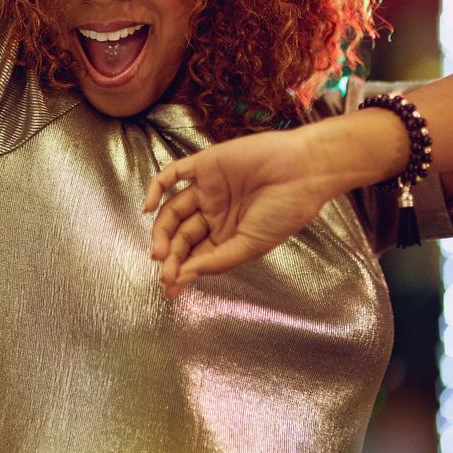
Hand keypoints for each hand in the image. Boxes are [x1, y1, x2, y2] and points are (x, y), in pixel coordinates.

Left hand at [143, 126, 332, 298]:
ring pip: (173, 209)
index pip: (194, 255)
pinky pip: (173, 174)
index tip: (170, 288)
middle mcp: (214, 213)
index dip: (180, 271)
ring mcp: (208, 189)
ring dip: (161, 230)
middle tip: (164, 270)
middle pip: (180, 235)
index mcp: (226, 235)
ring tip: (159, 251)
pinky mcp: (205, 164)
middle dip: (169, 254)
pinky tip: (148, 207)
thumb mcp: (252, 245)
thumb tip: (184, 276)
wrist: (303, 171)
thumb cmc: (285, 211)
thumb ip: (218, 260)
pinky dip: (156, 188)